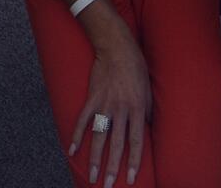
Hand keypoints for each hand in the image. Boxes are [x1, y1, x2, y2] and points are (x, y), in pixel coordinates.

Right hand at [70, 18, 151, 185]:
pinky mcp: (92, 97)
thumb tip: (147, 128)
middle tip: (109, 186)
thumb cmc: (136, 67)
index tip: (130, 178)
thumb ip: (147, 110)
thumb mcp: (148, 88)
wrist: (117, 46)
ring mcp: (105, 103)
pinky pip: (83, 120)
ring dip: (95, 159)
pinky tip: (72, 151)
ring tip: (92, 177)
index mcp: (138, 107)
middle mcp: (121, 108)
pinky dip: (77, 136)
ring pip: (99, 137)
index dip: (134, 160)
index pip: (137, 140)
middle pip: (117, 144)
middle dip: (113, 168)